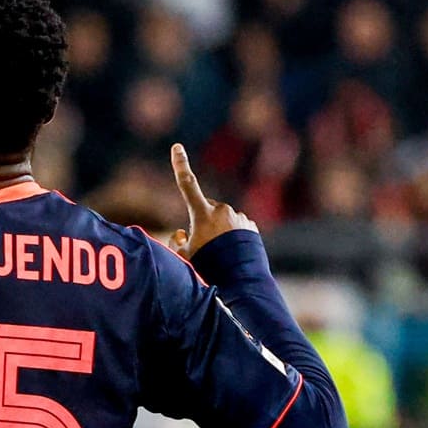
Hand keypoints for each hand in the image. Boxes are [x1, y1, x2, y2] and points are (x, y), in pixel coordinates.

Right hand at [169, 143, 257, 257]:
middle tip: (204, 247)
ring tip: (221, 255)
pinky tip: (233, 253)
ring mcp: (238, 217)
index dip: (180, 165)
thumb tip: (182, 233)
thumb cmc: (208, 268)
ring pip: (222, 220)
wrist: (241, 280)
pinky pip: (237, 227)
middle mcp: (222, 210)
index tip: (177, 147)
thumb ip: (177, 242)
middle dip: (202, 222)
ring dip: (219, 232)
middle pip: (205, 210)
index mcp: (203, 214)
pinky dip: (233, 237)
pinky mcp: (250, 226)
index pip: (187, 184)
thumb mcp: (184, 258)